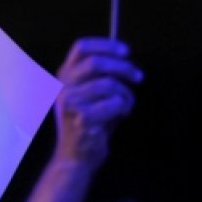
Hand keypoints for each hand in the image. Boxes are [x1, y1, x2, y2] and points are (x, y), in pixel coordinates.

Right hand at [53, 37, 142, 166]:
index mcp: (64, 75)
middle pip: (96, 63)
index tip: (126, 51)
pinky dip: (124, 108)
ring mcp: (70, 102)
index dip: (106, 45)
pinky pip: (114, 104)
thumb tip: (122, 56)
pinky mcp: (82, 118)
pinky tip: (120, 116)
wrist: (76, 156)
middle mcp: (62, 86)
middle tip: (138, 77)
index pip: (81, 47)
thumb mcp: (87, 93)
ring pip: (109, 85)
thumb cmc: (89, 122)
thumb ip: (98, 75)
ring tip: (126, 105)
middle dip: (123, 68)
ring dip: (126, 94)